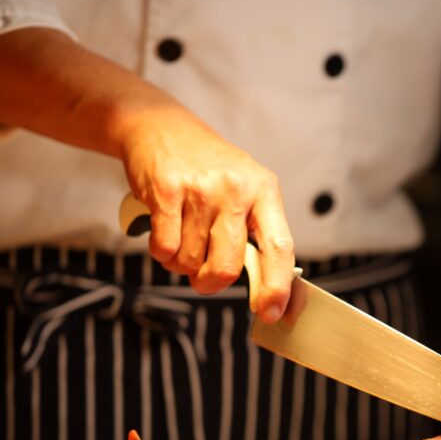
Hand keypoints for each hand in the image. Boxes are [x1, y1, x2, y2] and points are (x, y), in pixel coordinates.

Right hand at [0, 28, 294, 320]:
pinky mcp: (165, 190)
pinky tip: (164, 231)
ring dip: (182, 263)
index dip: (277, 287)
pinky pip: (164, 248)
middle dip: (211, 282)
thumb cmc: (207, 169)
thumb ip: (256, 232)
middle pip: (227, 266)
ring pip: (191, 261)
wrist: (160, 125)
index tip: (272, 313)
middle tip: (203, 276)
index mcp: (264, 190)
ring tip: (182, 235)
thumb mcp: (244, 189)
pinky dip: (161, 252)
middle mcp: (236, 189)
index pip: (280, 247)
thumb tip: (268, 288)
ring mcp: (200, 189)